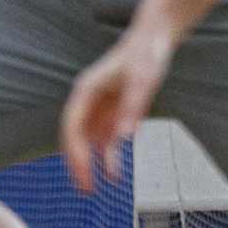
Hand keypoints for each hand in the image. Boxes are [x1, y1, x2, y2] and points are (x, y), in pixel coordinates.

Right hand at [60, 28, 172, 193]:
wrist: (154, 38)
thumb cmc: (147, 54)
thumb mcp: (143, 81)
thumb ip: (133, 109)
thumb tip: (124, 139)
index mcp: (85, 92)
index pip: (72, 128)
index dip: (75, 153)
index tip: (84, 174)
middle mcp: (87, 101)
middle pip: (75, 137)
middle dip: (77, 164)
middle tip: (84, 190)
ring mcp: (98, 106)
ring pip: (88, 140)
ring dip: (90, 163)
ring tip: (96, 189)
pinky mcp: (112, 109)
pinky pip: (104, 137)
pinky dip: (108, 155)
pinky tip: (115, 172)